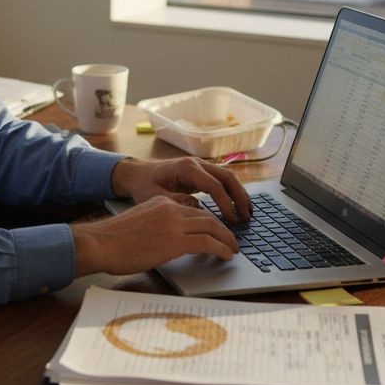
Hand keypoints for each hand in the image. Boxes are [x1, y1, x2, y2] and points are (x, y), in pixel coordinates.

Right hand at [71, 196, 239, 275]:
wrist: (101, 243)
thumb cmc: (113, 240)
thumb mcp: (140, 224)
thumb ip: (158, 226)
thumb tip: (169, 241)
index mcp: (161, 202)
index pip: (193, 209)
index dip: (209, 222)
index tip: (216, 231)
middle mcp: (170, 209)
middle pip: (207, 216)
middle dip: (224, 229)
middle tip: (231, 240)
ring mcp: (174, 224)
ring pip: (212, 227)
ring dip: (227, 240)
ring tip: (233, 250)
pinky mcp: (175, 242)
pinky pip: (208, 243)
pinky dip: (221, 249)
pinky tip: (225, 256)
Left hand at [110, 156, 251, 222]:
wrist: (137, 174)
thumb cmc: (143, 185)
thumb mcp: (155, 197)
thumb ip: (176, 202)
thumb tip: (199, 209)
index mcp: (186, 168)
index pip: (214, 186)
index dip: (225, 204)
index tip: (231, 221)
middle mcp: (197, 163)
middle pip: (228, 177)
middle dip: (239, 198)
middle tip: (246, 219)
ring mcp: (201, 166)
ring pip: (229, 177)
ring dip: (240, 195)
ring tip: (247, 214)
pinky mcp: (202, 172)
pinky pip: (222, 180)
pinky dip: (233, 192)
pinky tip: (238, 207)